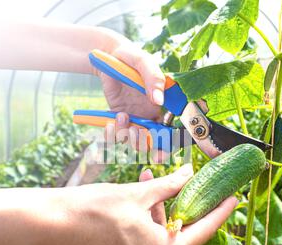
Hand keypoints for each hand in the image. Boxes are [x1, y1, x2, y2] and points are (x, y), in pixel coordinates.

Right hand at [32, 164, 237, 244]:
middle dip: (178, 206)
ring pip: (155, 240)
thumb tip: (188, 174)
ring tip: (148, 184)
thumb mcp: (137, 194)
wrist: (47, 227)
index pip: (202, 231)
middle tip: (179, 182)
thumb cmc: (91, 210)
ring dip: (156, 213)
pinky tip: (133, 205)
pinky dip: (142, 226)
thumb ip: (168, 185)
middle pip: (176, 235)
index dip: (219, 212)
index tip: (233, 199)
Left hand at [99, 43, 167, 158]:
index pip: (173, 129)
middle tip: (136, 133)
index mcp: (164, 105)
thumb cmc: (130, 57)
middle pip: (153, 142)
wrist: (108, 57)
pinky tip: (111, 121)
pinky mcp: (119, 120)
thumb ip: (153, 78)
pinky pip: (117, 135)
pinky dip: (113, 133)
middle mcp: (151, 115)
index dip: (170, 144)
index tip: (162, 150)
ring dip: (127, 136)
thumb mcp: (143, 62)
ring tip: (122, 116)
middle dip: (145, 144)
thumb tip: (159, 100)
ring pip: (134, 142)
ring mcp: (135, 119)